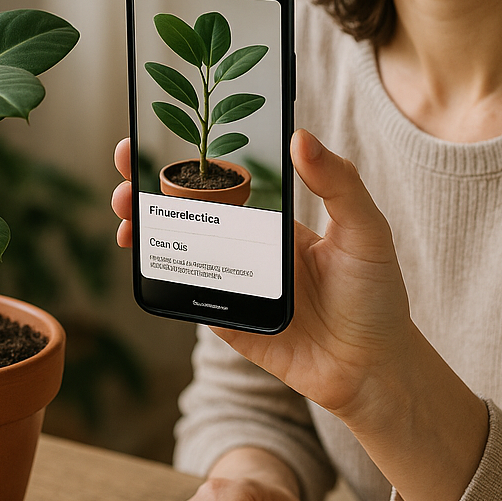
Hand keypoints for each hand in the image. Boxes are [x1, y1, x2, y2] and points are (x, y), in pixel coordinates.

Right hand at [110, 130, 412, 418]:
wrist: (372, 370)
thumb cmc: (376, 295)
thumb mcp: (366, 231)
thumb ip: (339, 184)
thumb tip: (302, 137)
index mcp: (274, 217)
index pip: (225, 177)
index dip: (190, 156)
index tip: (161, 130)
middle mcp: (246, 244)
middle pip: (188, 208)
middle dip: (149, 186)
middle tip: (125, 167)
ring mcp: (231, 282)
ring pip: (177, 247)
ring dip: (144, 228)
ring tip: (125, 213)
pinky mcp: (223, 319)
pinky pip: (185, 295)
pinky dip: (158, 276)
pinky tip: (143, 258)